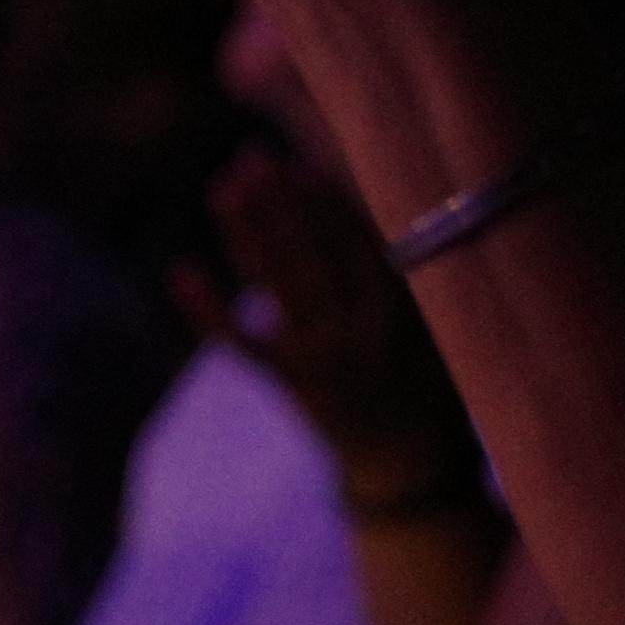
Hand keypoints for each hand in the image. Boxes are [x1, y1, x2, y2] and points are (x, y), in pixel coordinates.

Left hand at [172, 139, 477, 497]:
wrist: (411, 467)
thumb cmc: (433, 383)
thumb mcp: (441, 325)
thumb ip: (415, 274)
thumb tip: (387, 205)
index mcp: (406, 308)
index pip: (361, 242)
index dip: (328, 202)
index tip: (302, 163)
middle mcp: (361, 328)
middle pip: (312, 253)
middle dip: (281, 203)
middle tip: (251, 158)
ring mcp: (322, 357)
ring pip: (278, 284)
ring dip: (247, 234)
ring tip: (223, 187)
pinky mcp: (291, 385)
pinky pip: (243, 345)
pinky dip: (209, 310)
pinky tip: (182, 272)